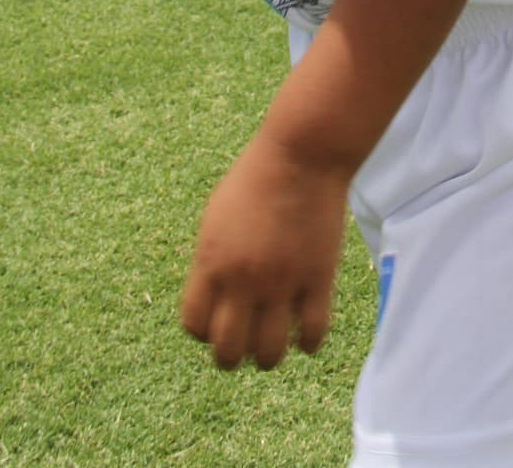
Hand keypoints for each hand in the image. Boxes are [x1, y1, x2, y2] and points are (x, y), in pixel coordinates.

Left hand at [181, 131, 347, 369]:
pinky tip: (305, 332)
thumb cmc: (255, 178)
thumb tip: (212, 301)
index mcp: (211, 263)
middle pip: (227, 352)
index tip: (219, 322)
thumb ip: (210, 261)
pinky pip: (311, 334)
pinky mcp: (318, 278)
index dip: (205, 332)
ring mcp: (282, 282)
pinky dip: (307, 342)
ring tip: (274, 342)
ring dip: (268, 356)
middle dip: (233, 356)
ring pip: (269, 354)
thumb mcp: (215, 217)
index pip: (195, 326)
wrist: (301, 155)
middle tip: (245, 344)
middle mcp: (242, 279)